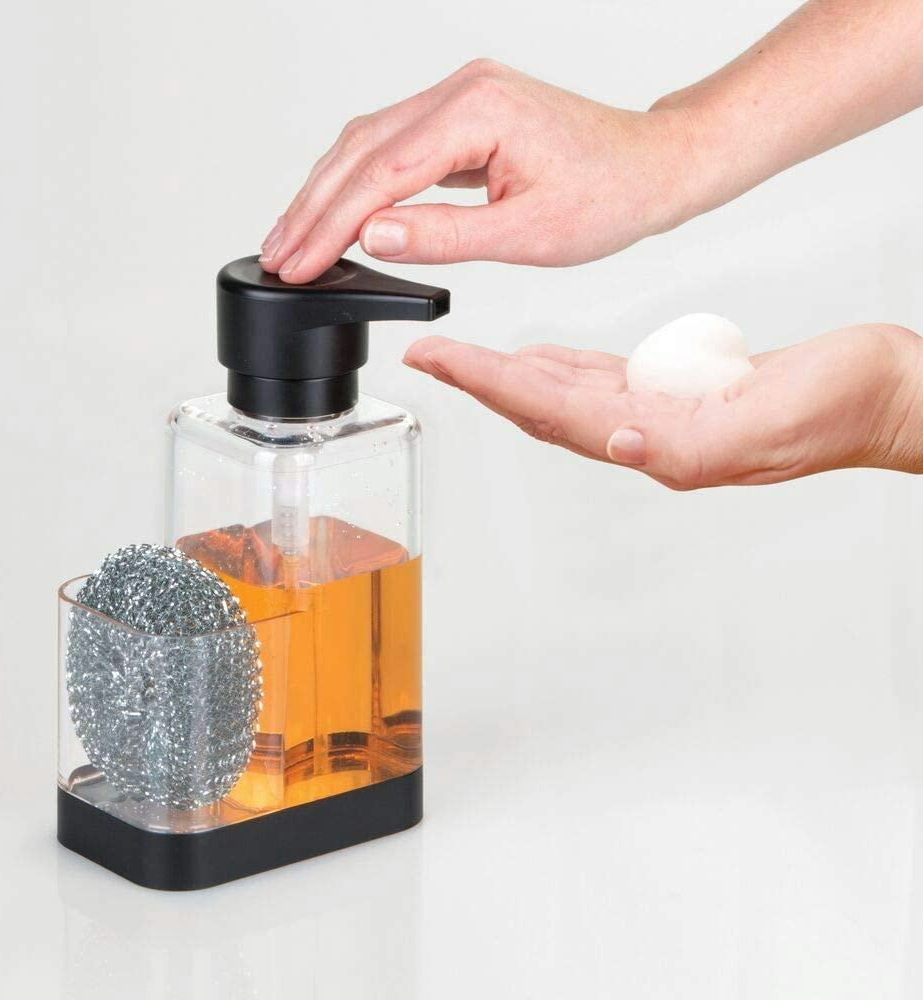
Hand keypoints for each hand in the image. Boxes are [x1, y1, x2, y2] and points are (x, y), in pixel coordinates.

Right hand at [258, 59, 698, 282]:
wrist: (651, 167)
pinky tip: (339, 210)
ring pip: (368, 142)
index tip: (298, 262)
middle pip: (359, 148)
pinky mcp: (462, 115)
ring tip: (293, 237)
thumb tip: (373, 237)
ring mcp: (459, 97)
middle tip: (278, 255)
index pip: (379, 174)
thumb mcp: (526, 233)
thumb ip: (445, 236)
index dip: (330, 223)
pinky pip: (394, 145)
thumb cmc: (608, 196)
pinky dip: (359, 181)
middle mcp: (461, 91)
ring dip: (327, 191)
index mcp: (477, 112)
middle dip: (312, 206)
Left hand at [403, 324, 922, 489]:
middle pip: (541, 407)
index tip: (438, 361)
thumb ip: (691, 444)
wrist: (886, 395)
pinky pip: (601, 382)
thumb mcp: (772, 422)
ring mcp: (661, 415)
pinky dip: (559, 369)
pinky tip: (539, 361)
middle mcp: (648, 433)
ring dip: (508, 376)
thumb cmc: (844, 407)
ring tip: (463, 357)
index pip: (551, 411)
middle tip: (427, 354)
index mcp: (660, 441)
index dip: (489, 384)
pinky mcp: (680, 394)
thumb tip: (621, 446)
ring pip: (563, 395)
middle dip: (479, 380)